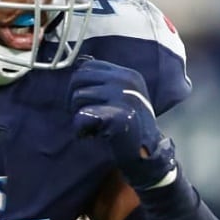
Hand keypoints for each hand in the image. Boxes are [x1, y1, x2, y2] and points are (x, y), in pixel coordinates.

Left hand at [69, 57, 176, 188]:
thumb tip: (80, 64)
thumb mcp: (122, 97)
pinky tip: (90, 135)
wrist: (147, 155)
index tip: (82, 102)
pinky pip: (82, 117)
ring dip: (76, 115)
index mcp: (127, 74)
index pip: (88, 66)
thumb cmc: (130, 127)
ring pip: (78, 97)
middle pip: (79, 78)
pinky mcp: (118, 116)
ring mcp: (124, 97)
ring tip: (90, 127)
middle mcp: (126, 81)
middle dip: (72, 98)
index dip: (78, 84)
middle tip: (82, 116)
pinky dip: (80, 129)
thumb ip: (104, 83)